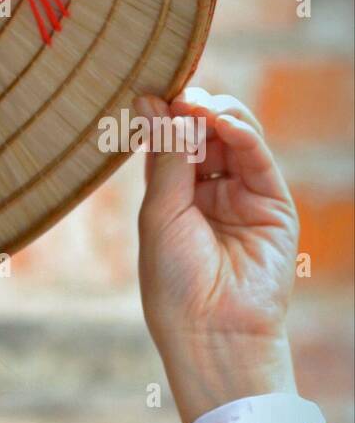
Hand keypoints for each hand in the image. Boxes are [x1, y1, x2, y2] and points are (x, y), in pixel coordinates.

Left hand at [135, 87, 299, 422]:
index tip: (151, 93)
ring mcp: (242, 196)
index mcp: (173, 199)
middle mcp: (208, 194)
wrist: (213, 329)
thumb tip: (149, 101)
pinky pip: (257, 158)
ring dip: (216, 115)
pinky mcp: (273, 203)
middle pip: (203, 135)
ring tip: (197, 107)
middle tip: (177, 97)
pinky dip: (240, 133)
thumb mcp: (160, 213)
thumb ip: (165, 156)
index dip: (165, 118)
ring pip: (234, 139)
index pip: (171, 145)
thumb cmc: (174, 281)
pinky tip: (221, 122)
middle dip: (191, 111)